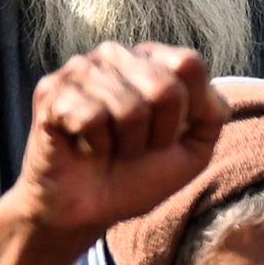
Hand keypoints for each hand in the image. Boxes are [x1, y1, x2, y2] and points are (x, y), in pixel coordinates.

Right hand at [0, 43, 231, 264]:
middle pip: (164, 87)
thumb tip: (195, 75)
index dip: (187, 113)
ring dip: (125, 144)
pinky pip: (91, 117)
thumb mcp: (193, 149)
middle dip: (158, 133)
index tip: (168, 135)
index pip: (189, 64)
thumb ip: (212, 111)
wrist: (91, 209)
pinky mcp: (51, 93)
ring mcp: (80, 70)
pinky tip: (85, 147)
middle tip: (136, 147)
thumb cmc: (140, 174)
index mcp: (152, 59)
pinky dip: (96, 146)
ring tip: (110, 148)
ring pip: (129, 107)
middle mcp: (115, 55)